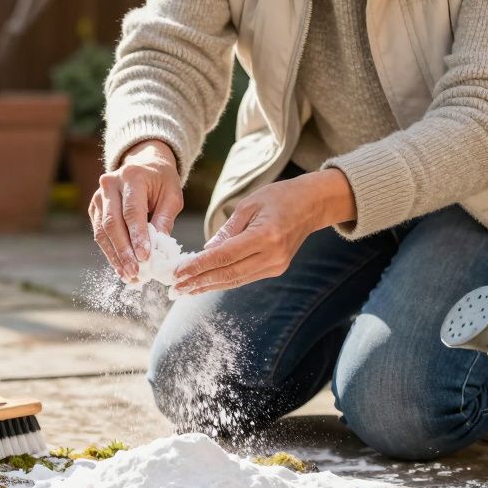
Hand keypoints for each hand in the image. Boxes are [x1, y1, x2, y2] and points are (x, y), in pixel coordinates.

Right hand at [89, 139, 184, 280]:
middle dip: (124, 251)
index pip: (132, 211)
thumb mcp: (172, 195)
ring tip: (129, 275)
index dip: (137, 236)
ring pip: (102, 231)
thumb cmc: (161, 181)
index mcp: (132, 176)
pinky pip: (99, 233)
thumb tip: (158, 250)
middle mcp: (110, 184)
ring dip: (115, 256)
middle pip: (112, 223)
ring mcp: (98, 196)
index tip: (144, 257)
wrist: (144, 165)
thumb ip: (165, 220)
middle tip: (135, 272)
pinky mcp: (94, 208)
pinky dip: (110, 252)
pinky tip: (121, 266)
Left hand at [174, 170, 355, 294]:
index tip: (178, 273)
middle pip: (228, 273)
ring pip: (235, 280)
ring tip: (184, 290)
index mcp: (266, 236)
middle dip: (199, 282)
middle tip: (175, 289)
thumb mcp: (248, 205)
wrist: (312, 204)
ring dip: (208, 285)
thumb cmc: (279, 197)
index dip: (199, 266)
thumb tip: (204, 252)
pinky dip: (223, 281)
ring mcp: (276, 266)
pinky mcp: (276, 269)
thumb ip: (226, 231)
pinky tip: (205, 283)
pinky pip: (244, 277)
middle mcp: (272, 256)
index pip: (224, 256)